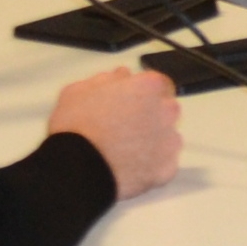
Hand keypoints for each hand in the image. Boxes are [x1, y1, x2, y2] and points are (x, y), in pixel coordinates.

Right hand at [53, 65, 184, 196]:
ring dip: (153, 139)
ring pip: (168, 136)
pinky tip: (131, 166)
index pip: (158, 83)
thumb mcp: (79, 91)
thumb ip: (106, 79)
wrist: (78, 170)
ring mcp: (170, 141)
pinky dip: (152, 164)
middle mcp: (166, 111)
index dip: (144, 92)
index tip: (131, 101)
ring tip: (126, 150)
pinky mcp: (168, 168)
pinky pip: (164, 162)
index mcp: (147, 87)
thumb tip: (122, 75)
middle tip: (125, 126)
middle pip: (166, 109)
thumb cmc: (76, 126)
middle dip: (151, 115)